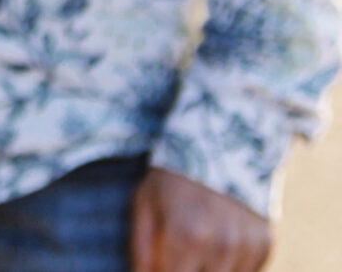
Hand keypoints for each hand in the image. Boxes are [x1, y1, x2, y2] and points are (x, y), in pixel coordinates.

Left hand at [130, 167, 271, 271]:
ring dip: (208, 270)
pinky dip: (230, 268)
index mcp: (186, 235)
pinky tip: (217, 248)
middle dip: (187, 270)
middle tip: (179, 255)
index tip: (161, 264)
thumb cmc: (172, 179)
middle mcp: (221, 245)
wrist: (221, 147)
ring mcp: (246, 247)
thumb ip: (141, 248)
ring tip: (197, 249)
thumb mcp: (144, 204)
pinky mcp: (265, 246)